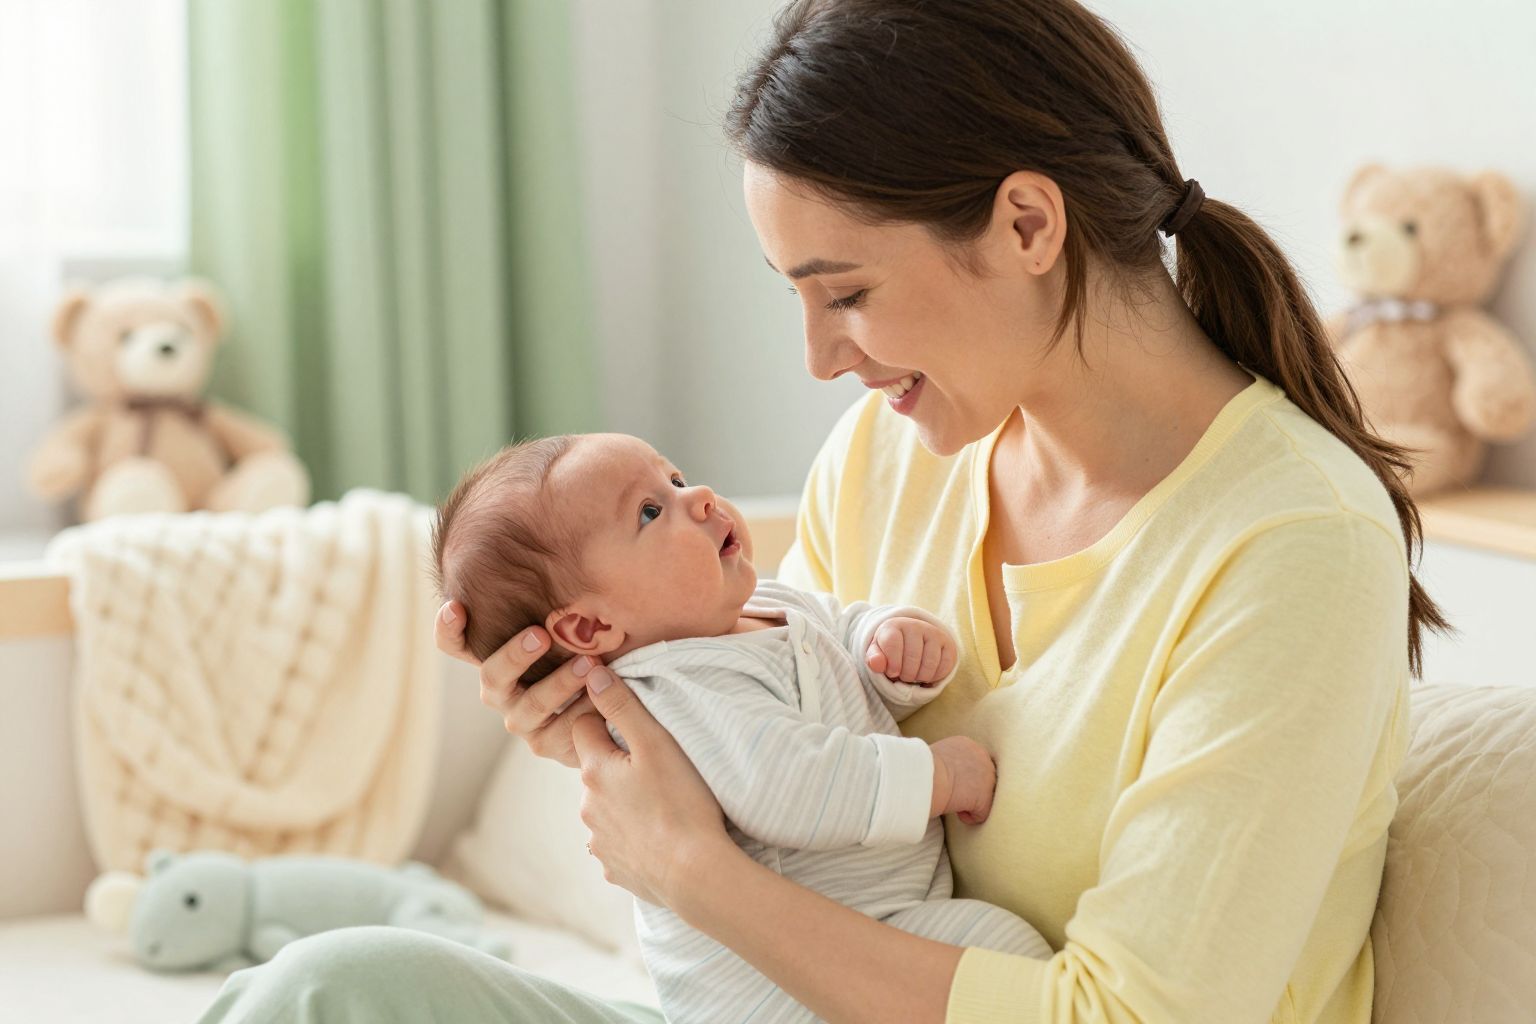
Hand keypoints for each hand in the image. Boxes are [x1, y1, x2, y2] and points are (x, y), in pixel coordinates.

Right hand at [434, 603, 597, 767]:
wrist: (609, 708)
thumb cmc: (584, 652)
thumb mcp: (571, 627)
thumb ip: (561, 605)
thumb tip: (567, 544)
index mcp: (496, 658)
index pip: (455, 644)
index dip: (448, 628)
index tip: (456, 606)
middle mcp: (500, 690)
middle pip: (492, 674)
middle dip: (515, 653)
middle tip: (541, 634)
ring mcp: (520, 719)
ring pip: (530, 705)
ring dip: (559, 683)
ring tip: (590, 664)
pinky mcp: (545, 744)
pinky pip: (561, 731)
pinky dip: (583, 712)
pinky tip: (602, 699)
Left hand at [570, 673, 730, 908]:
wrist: (694, 874)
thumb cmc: (682, 803)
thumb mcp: (657, 744)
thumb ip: (623, 706)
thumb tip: (592, 674)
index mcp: (594, 771)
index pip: (584, 727)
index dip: (607, 720)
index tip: (635, 726)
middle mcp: (587, 807)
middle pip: (596, 770)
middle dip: (618, 764)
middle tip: (657, 767)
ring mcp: (598, 842)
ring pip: (606, 808)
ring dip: (624, 802)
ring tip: (662, 804)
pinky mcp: (613, 869)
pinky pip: (618, 843)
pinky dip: (633, 836)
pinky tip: (659, 836)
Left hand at [865, 616, 955, 684]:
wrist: (911, 641)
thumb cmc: (891, 651)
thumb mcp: (878, 653)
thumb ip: (874, 659)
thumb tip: (875, 664)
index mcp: (894, 626)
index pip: (892, 645)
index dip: (892, 665)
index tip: (892, 672)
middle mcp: (915, 625)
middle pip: (912, 659)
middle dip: (906, 675)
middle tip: (904, 675)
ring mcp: (933, 633)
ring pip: (929, 665)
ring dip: (920, 677)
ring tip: (914, 675)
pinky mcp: (948, 643)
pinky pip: (944, 666)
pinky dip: (934, 677)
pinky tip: (926, 673)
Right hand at [929, 735, 995, 825]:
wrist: (924, 775)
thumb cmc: (920, 768)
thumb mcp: (936, 756)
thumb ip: (947, 762)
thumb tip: (942, 774)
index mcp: (967, 745)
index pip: (973, 764)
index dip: (963, 777)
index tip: (948, 784)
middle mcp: (982, 757)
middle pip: (983, 778)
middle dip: (969, 790)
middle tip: (952, 796)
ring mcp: (987, 777)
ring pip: (983, 796)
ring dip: (969, 803)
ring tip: (952, 804)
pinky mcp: (985, 797)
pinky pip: (981, 814)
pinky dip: (968, 817)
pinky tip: (956, 812)